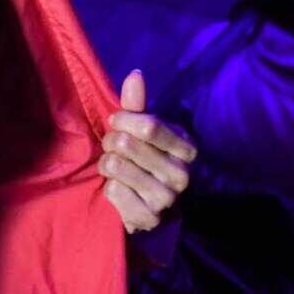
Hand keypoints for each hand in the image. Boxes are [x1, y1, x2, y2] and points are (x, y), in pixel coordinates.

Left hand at [99, 69, 195, 234]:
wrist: (145, 206)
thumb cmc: (143, 159)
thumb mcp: (142, 130)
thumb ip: (137, 104)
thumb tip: (135, 74)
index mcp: (186, 148)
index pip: (148, 126)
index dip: (123, 120)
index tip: (116, 122)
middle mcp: (182, 175)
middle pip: (126, 144)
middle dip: (110, 141)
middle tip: (112, 147)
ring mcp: (166, 199)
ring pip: (116, 166)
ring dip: (106, 164)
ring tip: (113, 168)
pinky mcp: (148, 219)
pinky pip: (112, 191)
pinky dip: (108, 188)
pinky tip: (117, 189)